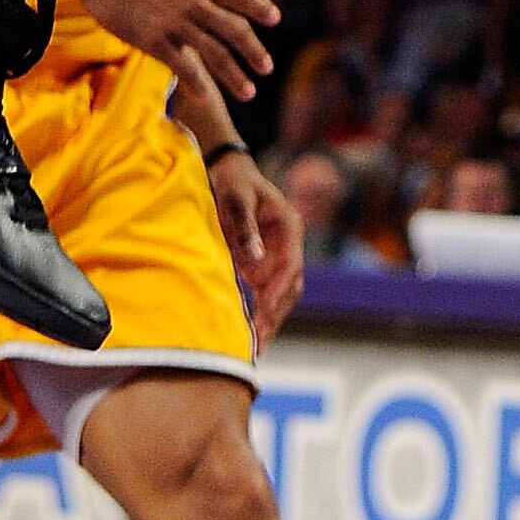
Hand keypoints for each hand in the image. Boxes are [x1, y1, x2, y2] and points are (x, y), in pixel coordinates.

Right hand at [58, 0, 279, 94]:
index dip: (259, 7)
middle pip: (234, 31)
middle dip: (254, 51)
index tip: (275, 18)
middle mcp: (194, 2)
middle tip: (268, 68)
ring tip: (248, 92)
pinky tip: (204, 96)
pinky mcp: (154, 40)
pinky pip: (181, 65)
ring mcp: (176, 23)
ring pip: (215, 54)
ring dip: (234, 75)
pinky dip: (196, 82)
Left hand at [207, 154, 305, 340]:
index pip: (291, 264)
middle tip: (260, 341)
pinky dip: (262, 313)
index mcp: (289, 226)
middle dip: (276, 314)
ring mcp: (279, 255)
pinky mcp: (265, 263)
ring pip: (282, 294)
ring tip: (256, 348)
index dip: (279, 289)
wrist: (228, 172)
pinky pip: (268, 293)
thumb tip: (254, 259)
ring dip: (271, 319)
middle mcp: (290, 244)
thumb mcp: (237, 198)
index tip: (265, 310)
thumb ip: (245, 227)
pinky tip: (252, 335)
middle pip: (291, 285)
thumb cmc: (233, 182)